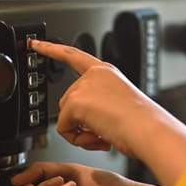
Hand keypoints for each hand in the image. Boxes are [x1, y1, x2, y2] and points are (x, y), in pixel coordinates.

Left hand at [30, 40, 185, 185]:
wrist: (149, 130)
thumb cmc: (142, 123)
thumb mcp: (119, 105)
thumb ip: (98, 106)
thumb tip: (84, 125)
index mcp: (105, 72)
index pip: (74, 56)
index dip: (52, 50)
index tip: (36, 44)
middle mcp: (93, 76)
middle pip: (68, 102)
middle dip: (81, 122)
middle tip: (103, 132)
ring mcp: (83, 87)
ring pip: (66, 117)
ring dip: (81, 133)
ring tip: (104, 136)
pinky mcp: (75, 103)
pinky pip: (64, 129)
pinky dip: (77, 140)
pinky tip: (98, 138)